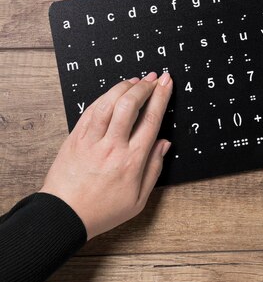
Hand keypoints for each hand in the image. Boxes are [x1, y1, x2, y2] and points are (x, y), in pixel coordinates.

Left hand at [40, 71, 172, 239]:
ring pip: (108, 103)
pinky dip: (104, 97)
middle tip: (153, 78)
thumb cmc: (102, 210)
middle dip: (144, 86)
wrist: (64, 216)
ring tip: (135, 80)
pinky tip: (113, 93)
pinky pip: (91, 111)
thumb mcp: (138, 199)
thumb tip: (164, 144)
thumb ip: (154, 168)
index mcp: (132, 161)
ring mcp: (91, 141)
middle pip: (130, 105)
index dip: (160, 96)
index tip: (166, 82)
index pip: (151, 120)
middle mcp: (112, 147)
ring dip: (124, 87)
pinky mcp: (75, 139)